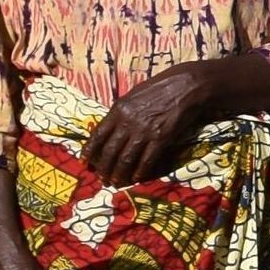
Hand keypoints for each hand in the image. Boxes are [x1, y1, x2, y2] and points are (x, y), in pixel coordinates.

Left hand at [83, 64, 215, 184]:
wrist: (186, 87)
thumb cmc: (159, 88)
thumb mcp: (132, 96)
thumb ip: (120, 113)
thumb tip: (109, 128)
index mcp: (118, 110)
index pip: (98, 134)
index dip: (89, 151)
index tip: (84, 162)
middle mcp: (128, 122)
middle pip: (110, 151)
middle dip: (104, 168)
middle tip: (101, 179)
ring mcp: (144, 132)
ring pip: (126, 159)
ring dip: (119, 173)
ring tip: (116, 183)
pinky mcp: (161, 139)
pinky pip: (147, 160)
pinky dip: (140, 171)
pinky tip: (137, 178)